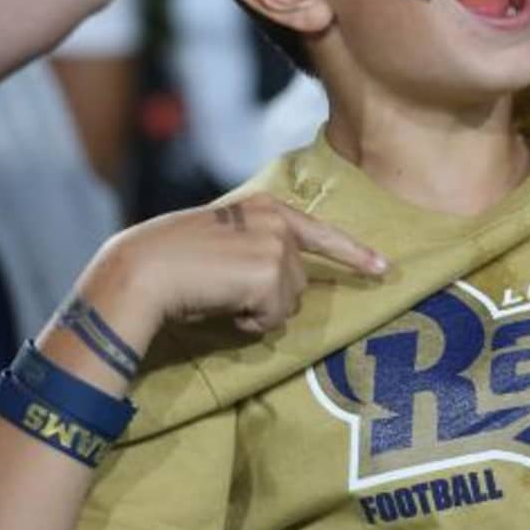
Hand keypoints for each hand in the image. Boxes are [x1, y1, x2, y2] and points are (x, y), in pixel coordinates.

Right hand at [88, 195, 387, 342]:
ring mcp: (277, 246)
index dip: (354, 253)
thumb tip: (281, 285)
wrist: (145, 269)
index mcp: (263, 207)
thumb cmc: (171, 261)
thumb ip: (255, 248)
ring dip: (258, 310)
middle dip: (269, 297)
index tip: (384, 268)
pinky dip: (249, 321)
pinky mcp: (271, 273)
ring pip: (288, 303)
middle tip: (224, 290)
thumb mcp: (221, 241)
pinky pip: (273, 317)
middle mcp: (277, 221)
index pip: (319, 231)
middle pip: (299, 281)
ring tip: (219, 294)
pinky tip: (221, 303)